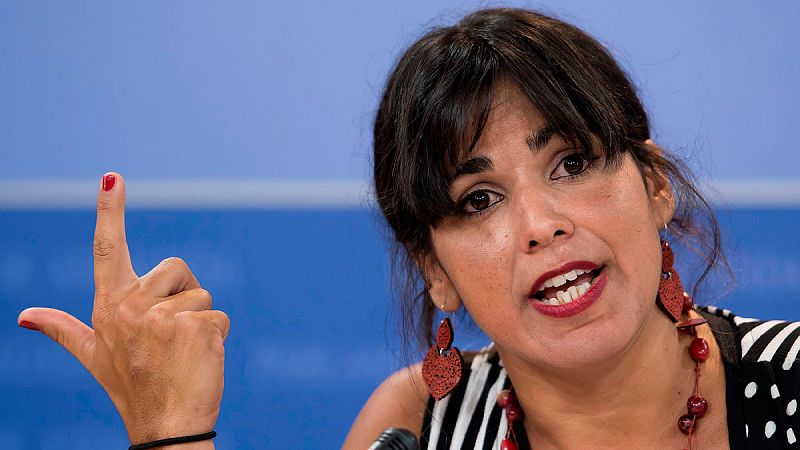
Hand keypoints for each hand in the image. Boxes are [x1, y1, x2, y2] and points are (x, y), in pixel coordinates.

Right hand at [17, 172, 229, 445]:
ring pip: (201, 293)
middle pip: (177, 268)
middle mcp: (132, 306)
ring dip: (200, 319)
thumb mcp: (94, 356)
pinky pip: (220, 314)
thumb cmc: (131, 387)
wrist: (166, 427)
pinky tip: (199, 360)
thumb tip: (25, 315)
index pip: (107, 248)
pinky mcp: (198, 326)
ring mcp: (165, 317)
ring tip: (181, 351)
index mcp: (109, 305)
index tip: (111, 176)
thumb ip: (62, 330)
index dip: (109, 210)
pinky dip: (217, 336)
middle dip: (182, 295)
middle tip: (169, 336)